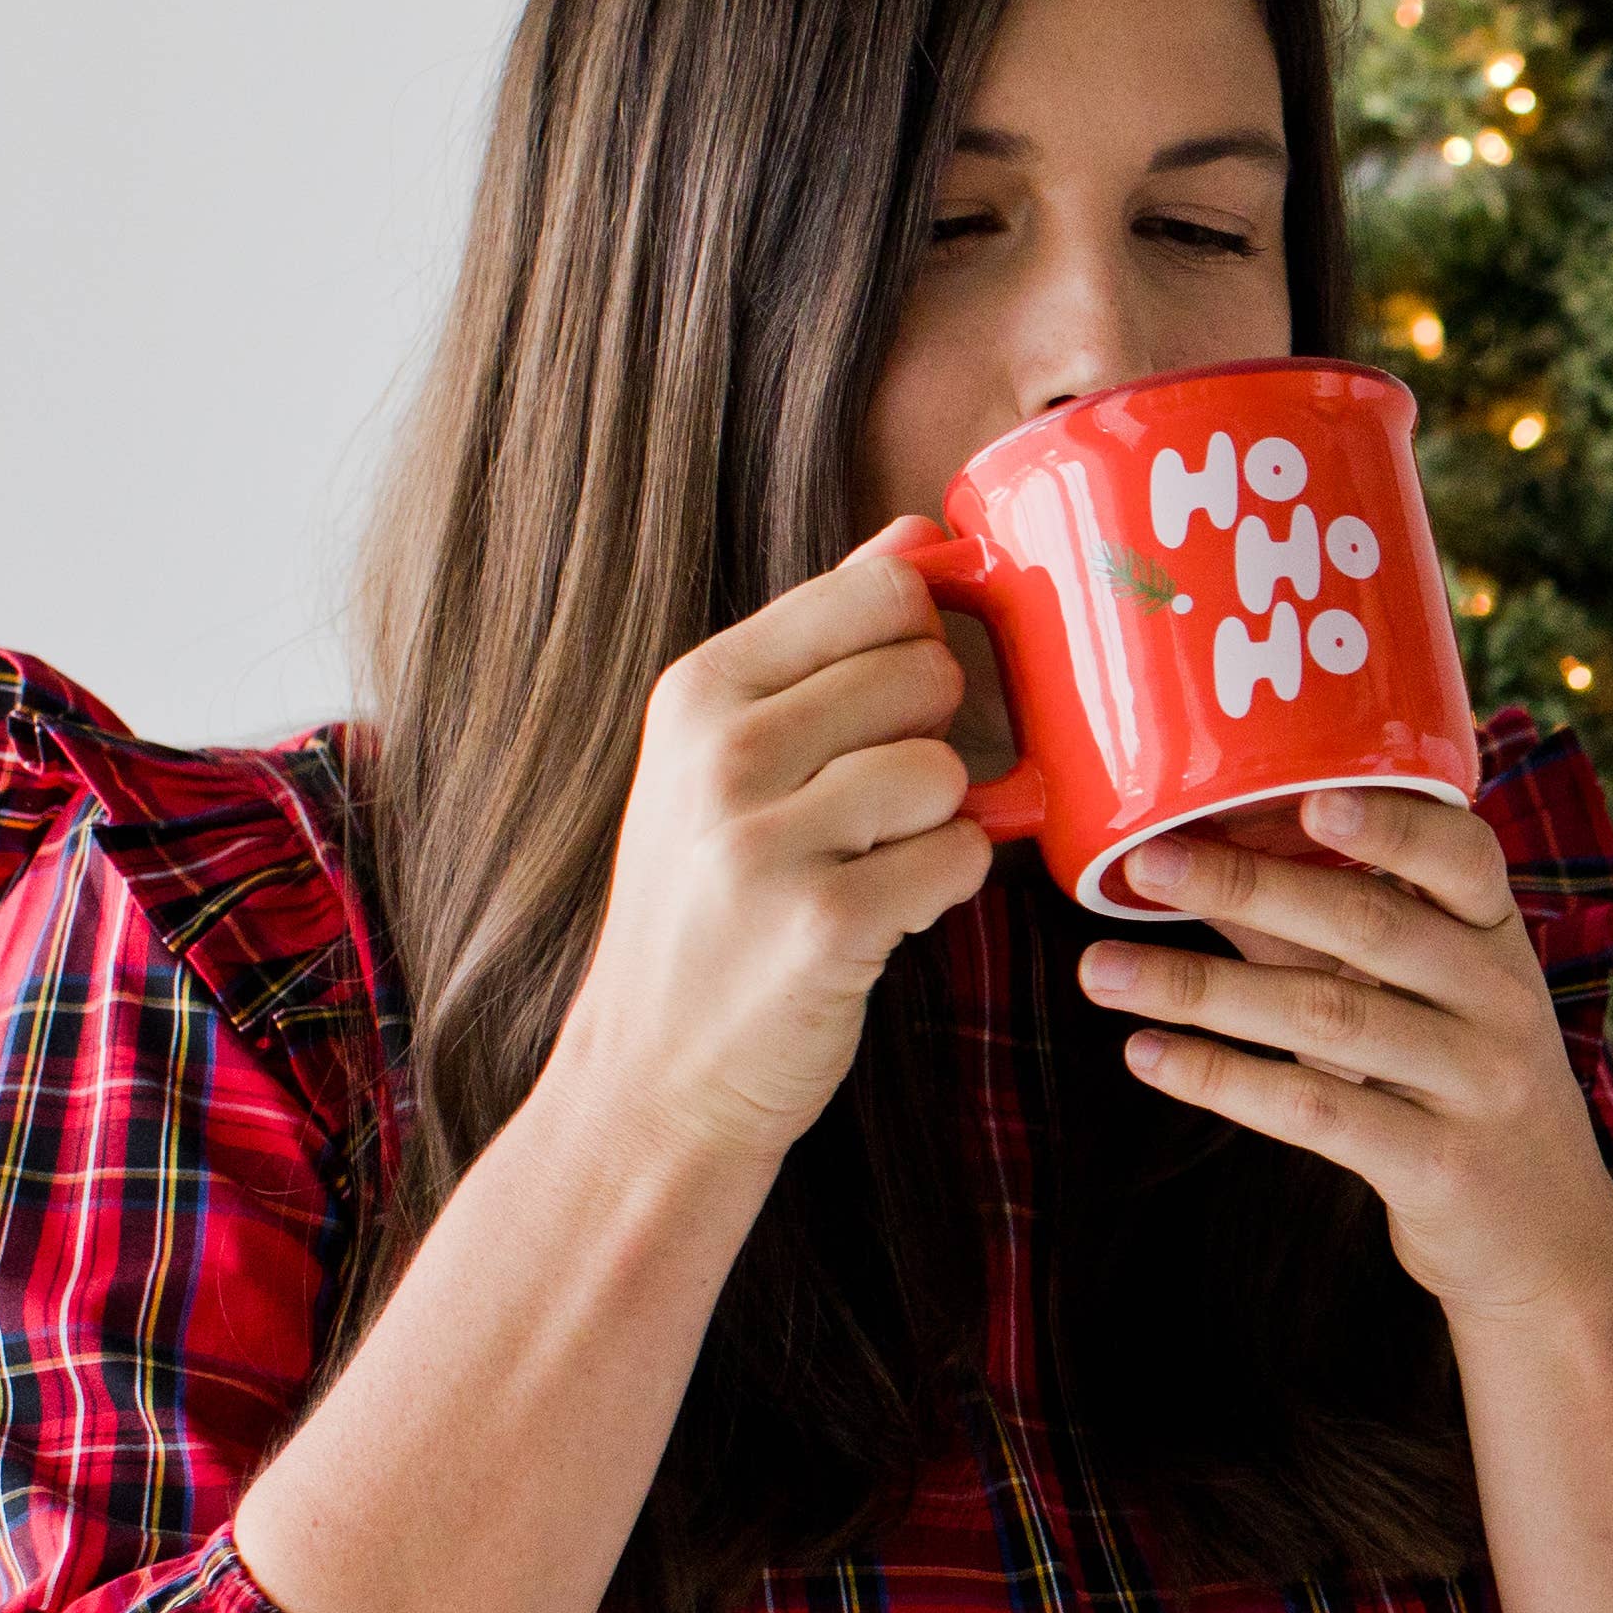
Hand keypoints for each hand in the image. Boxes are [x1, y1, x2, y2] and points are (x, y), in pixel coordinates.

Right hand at [543, 532, 995, 1164]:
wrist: (652, 1078)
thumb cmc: (711, 905)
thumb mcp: (726, 759)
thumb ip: (823, 645)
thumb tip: (918, 534)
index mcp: (700, 691)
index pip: (878, 590)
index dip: (921, 641)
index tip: (894, 702)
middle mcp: (721, 752)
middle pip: (927, 671)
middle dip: (932, 739)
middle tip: (872, 809)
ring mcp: (766, 839)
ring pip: (947, 770)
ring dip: (939, 824)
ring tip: (872, 866)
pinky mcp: (826, 925)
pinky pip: (961, 858)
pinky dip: (949, 888)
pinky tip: (888, 914)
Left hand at [1074, 792, 1612, 1348]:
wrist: (1546, 1235)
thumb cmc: (1459, 1087)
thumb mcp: (1422, 998)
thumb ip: (1323, 931)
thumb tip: (1199, 858)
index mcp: (1498, 937)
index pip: (1462, 857)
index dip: (1390, 826)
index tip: (1308, 800)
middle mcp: (1499, 1001)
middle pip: (1368, 926)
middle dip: (1246, 888)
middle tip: (1147, 864)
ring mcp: (1475, 1085)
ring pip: (1327, 1018)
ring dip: (1202, 990)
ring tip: (1103, 971)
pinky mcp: (1437, 1166)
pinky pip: (1316, 1111)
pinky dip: (1223, 1079)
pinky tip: (1149, 1055)